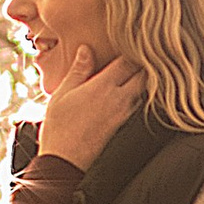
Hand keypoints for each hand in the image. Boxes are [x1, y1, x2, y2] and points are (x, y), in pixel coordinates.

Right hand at [36, 47, 141, 170]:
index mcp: (103, 87)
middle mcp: (119, 99)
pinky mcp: (123, 126)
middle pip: (144, 75)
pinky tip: (127, 92)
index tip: (130, 41)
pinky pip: (137, 105)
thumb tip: (86, 48)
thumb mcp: (62, 93)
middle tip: (138, 54)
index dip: (132, 48)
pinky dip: (137, 95)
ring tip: (134, 70)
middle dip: (143, 63)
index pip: (128, 61)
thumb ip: (78, 70)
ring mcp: (124, 114)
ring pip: (144, 90)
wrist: (65, 162)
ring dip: (142, 79)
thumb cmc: (59, 127)